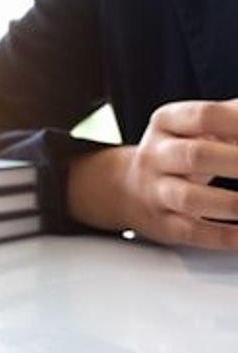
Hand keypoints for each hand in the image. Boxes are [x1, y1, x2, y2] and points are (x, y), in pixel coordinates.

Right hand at [68, 100, 237, 248]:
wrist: (124, 187)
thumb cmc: (177, 152)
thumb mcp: (197, 125)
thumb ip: (232, 116)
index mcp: (167, 123)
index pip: (205, 116)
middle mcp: (156, 155)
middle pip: (196, 155)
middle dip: (237, 162)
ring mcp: (155, 191)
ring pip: (189, 198)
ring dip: (232, 203)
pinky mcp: (162, 224)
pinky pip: (192, 232)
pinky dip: (223, 235)